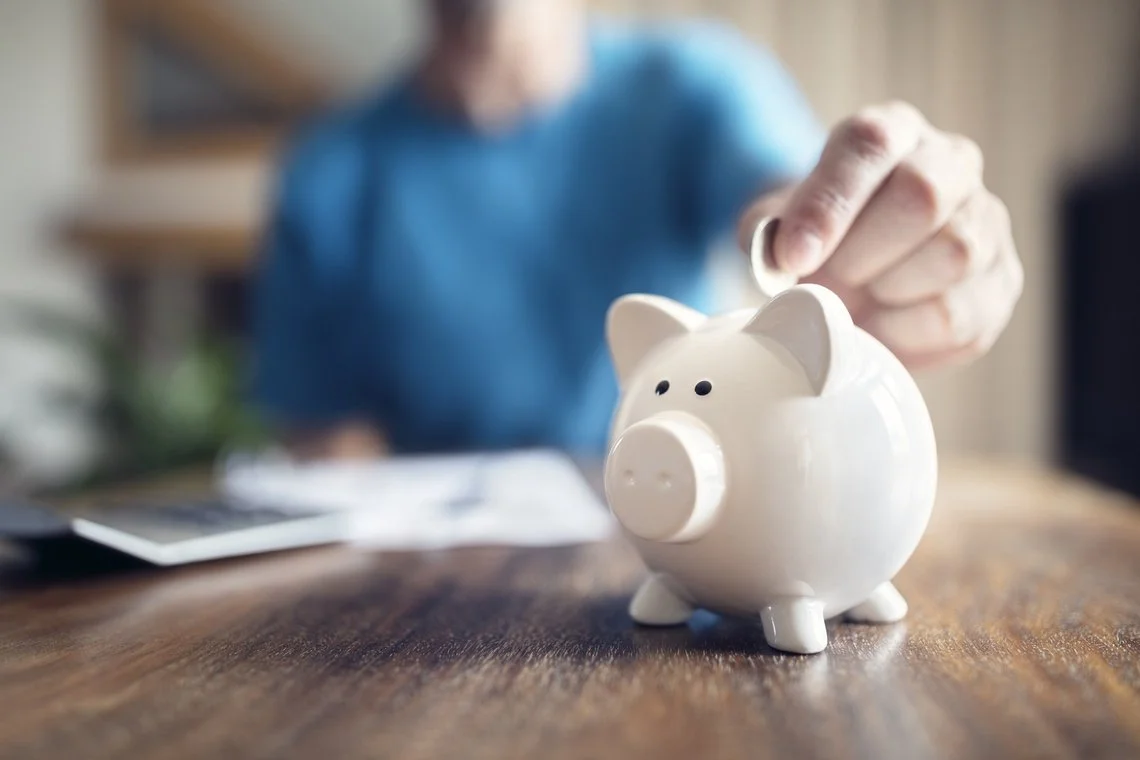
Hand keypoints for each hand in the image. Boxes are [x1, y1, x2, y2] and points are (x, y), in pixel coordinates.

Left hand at [739, 101, 1022, 369]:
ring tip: (862, 298)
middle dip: (863, 254)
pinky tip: (884, 326)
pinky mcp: (1002, 281)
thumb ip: (767, 233)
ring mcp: (987, 219)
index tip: (793, 257)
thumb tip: (781, 258)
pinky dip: (908, 334)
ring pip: (954, 254)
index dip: (829, 205)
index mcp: (891, 132)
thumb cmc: (818, 239)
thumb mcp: (778, 224)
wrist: (855, 270)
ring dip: (889, 293)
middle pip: (924, 196)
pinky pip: (961, 316)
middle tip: (832, 280)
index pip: (869, 145)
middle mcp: (951, 162)